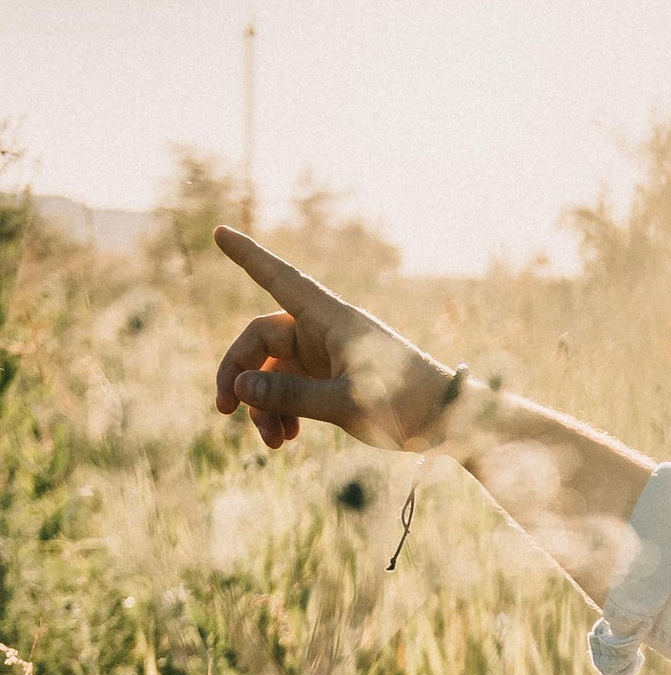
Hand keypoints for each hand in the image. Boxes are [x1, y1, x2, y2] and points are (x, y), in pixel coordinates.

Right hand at [211, 227, 459, 455]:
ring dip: (262, 404)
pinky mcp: (332, 380)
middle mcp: (324, 331)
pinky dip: (282, 411)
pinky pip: (291, 389)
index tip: (218, 232)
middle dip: (238, 374)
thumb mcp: (345, 403)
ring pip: (272, 371)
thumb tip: (239, 388)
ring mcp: (326, 356)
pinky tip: (287, 439)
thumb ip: (290, 396)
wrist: (448, 423)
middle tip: (223, 411)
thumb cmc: (405, 405)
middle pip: (259, 339)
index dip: (247, 256)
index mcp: (330, 319)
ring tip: (274, 442)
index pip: (279, 279)